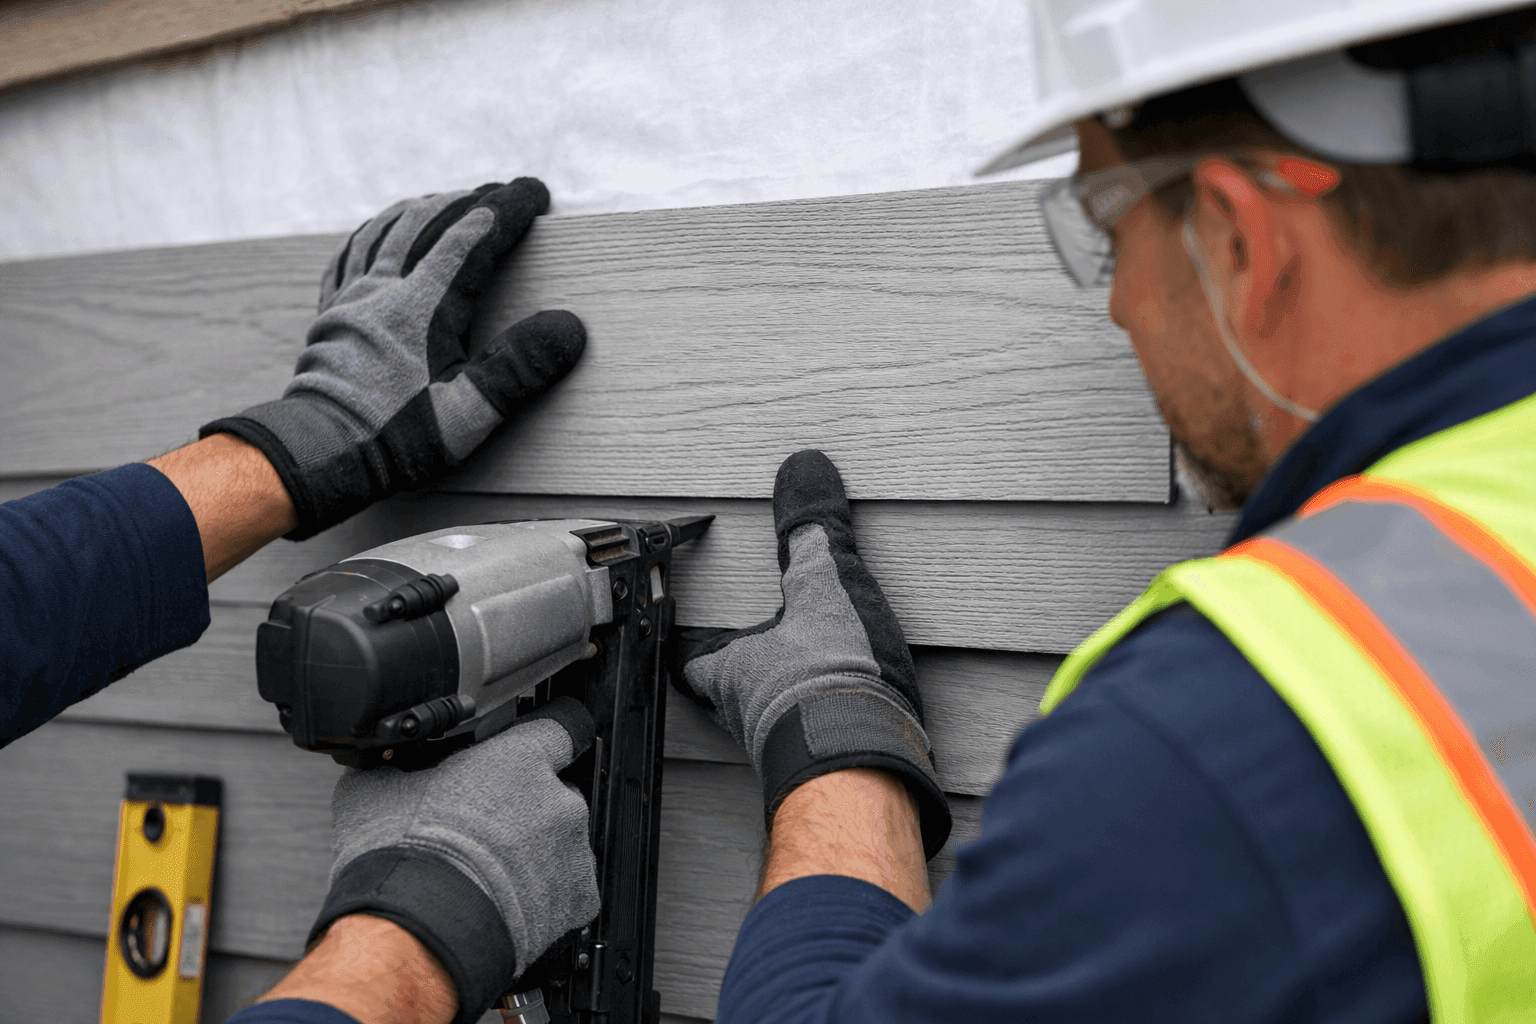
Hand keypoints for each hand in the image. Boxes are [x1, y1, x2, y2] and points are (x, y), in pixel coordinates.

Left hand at [201, 178, 585, 538]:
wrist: (321, 454)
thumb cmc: (398, 438)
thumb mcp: (471, 411)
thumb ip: (519, 367)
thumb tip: (569, 326)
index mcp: (424, 306)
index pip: (472, 239)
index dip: (507, 210)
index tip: (535, 193)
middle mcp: (385, 290)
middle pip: (428, 223)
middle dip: (469, 202)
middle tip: (501, 194)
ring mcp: (353, 300)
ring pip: (386, 231)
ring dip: (422, 209)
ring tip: (445, 201)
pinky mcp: (331, 317)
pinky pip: (350, 257)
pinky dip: (373, 234)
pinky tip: (378, 234)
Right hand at [311, 697, 599, 1023]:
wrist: (417, 933)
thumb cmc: (401, 861)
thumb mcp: (376, 788)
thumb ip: (399, 765)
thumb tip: (386, 761)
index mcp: (519, 759)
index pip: (556, 727)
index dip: (539, 742)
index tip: (527, 753)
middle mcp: (557, 798)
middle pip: (553, 792)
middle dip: (525, 808)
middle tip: (484, 830)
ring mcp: (573, 850)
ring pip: (561, 842)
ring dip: (535, 852)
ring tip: (489, 873)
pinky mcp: (578, 899)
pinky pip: (568, 889)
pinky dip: (546, 897)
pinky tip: (508, 901)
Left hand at [678, 449, 950, 858]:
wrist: (867, 765)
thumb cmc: (830, 679)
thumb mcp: (826, 585)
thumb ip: (815, 529)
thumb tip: (804, 466)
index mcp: (734, 671)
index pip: (690, 660)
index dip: (687, 646)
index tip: (681, 636)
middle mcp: (748, 717)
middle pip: (728, 697)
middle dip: (741, 676)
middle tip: (755, 656)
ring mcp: (785, 751)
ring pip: (769, 724)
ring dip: (784, 704)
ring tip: (808, 683)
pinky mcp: (826, 772)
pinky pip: (814, 744)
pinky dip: (825, 727)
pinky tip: (853, 715)